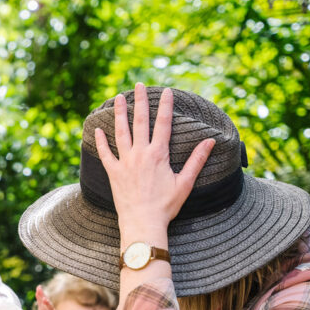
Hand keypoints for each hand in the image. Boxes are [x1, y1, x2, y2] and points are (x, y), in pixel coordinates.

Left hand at [35, 285, 67, 309]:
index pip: (40, 306)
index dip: (38, 298)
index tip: (36, 291)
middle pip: (43, 303)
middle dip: (41, 295)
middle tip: (38, 287)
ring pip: (47, 305)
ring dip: (43, 297)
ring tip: (40, 290)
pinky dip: (48, 305)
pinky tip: (45, 299)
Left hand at [93, 83, 214, 239]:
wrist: (143, 223)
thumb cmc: (166, 206)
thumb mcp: (185, 183)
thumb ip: (197, 160)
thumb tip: (211, 141)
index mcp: (158, 154)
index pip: (163, 124)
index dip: (165, 106)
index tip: (166, 91)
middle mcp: (140, 154)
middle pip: (140, 122)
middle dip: (140, 101)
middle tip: (138, 85)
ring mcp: (125, 162)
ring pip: (121, 132)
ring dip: (120, 114)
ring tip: (118, 98)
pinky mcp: (113, 173)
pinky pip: (105, 154)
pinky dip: (101, 141)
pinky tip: (98, 129)